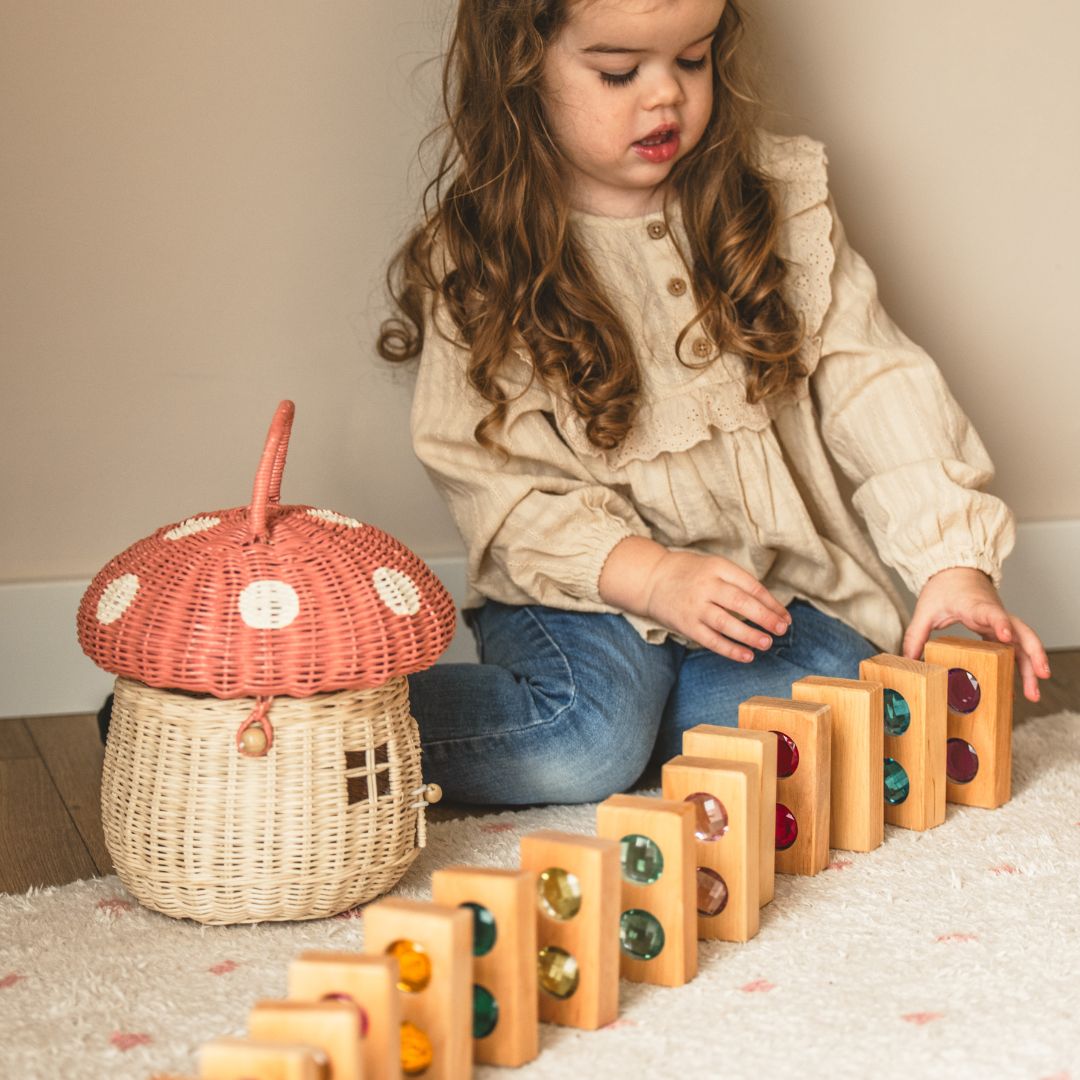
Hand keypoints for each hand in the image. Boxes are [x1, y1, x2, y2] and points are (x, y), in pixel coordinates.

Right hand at [641, 549, 790, 661]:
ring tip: (767, 643)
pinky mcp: (687, 625)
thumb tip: (770, 607)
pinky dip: (730, 650)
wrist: (651, 579)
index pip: (750, 586)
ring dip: (749, 635)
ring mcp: (695, 606)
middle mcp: (706, 586)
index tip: (785, 616)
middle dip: (764, 617)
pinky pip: (711, 640)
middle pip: (740, 603)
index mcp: (717, 568)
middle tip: (781, 629)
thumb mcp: (714, 567)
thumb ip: (738, 582)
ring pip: (726, 623)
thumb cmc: (690, 573)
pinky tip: (746, 656)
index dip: (771, 602)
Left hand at [902, 566, 1050, 702]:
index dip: (1000, 623)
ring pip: (1024, 643)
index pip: (991, 613)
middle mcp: (995, 614)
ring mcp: (1001, 622)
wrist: (956, 572)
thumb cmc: (943, 589)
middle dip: (1033, 654)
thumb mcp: (925, 610)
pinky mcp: (1001, 630)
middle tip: (1040, 677)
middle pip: (1021, 633)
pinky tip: (1023, 686)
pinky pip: (1016, 648)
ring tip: (1034, 693)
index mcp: (975, 605)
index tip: (1004, 636)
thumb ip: (915, 635)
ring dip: (1031, 666)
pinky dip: (1021, 665)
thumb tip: (907, 661)